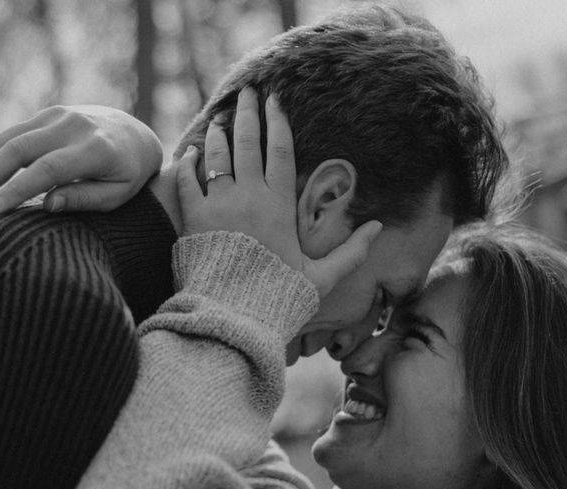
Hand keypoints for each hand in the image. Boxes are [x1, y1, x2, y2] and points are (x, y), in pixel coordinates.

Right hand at [0, 105, 162, 214]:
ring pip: (9, 138)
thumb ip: (85, 199)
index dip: (16, 189)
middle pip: (19, 149)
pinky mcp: (47, 114)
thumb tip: (48, 206)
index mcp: (95, 149)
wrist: (136, 134)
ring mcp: (57, 116)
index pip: (48, 168)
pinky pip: (13, 134)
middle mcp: (73, 126)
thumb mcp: (118, 194)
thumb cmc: (129, 175)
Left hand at [176, 87, 381, 301]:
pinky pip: (188, 181)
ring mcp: (219, 204)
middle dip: (248, 113)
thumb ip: (351, 253)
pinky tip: (191, 155)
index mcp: (280, 206)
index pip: (281, 151)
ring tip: (221, 122)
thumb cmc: (280, 298)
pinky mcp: (194, 218)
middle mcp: (249, 196)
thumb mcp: (322, 277)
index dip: (279, 122)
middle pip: (248, 142)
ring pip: (217, 155)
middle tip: (248, 94)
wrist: (235, 317)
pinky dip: (189, 164)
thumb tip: (377, 228)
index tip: (276, 100)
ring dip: (218, 135)